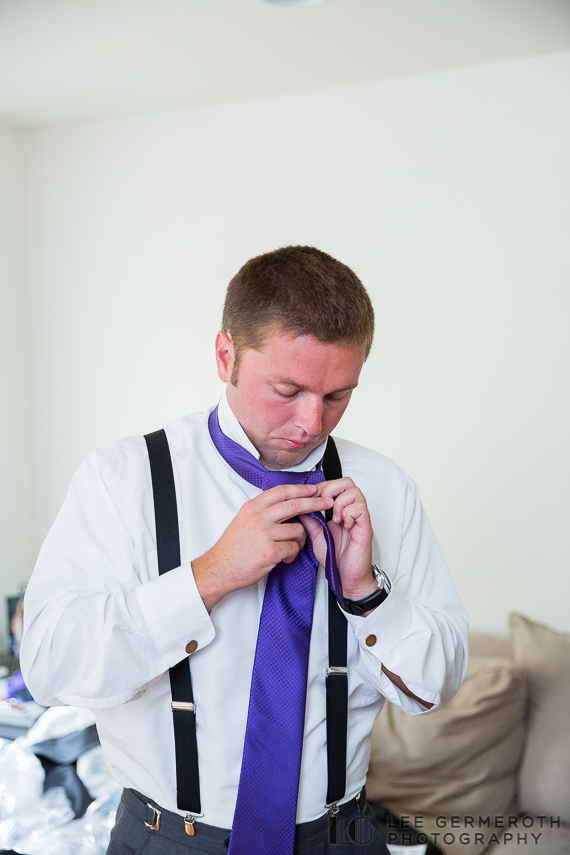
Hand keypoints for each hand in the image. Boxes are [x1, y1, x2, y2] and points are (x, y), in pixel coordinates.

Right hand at [192, 483, 332, 610]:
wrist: (219, 569)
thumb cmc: (232, 548)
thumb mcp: (243, 520)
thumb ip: (262, 511)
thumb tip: (286, 506)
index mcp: (252, 507)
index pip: (281, 491)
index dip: (300, 489)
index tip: (313, 489)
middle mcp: (258, 518)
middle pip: (294, 505)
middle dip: (315, 503)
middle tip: (326, 503)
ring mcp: (264, 534)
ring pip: (298, 530)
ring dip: (299, 540)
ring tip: (290, 548)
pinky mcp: (270, 552)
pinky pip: (293, 549)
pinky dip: (292, 554)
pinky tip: (284, 558)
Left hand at [299, 478, 375, 600]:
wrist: (345, 578)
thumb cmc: (334, 558)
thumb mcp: (316, 536)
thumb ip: (310, 520)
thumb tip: (298, 507)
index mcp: (339, 510)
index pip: (334, 485)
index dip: (321, 487)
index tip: (310, 498)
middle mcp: (350, 511)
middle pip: (347, 482)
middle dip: (331, 489)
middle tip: (323, 505)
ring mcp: (359, 518)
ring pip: (355, 492)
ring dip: (340, 502)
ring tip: (334, 518)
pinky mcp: (365, 528)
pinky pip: (360, 508)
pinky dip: (348, 513)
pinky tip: (343, 525)